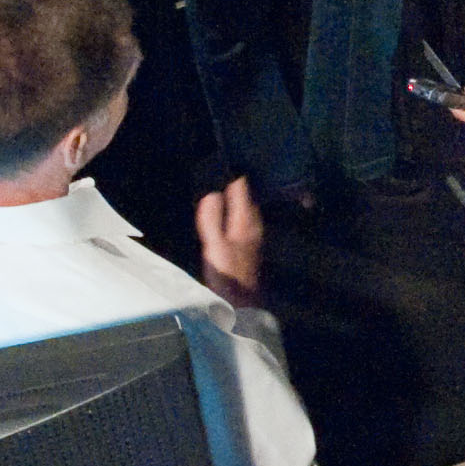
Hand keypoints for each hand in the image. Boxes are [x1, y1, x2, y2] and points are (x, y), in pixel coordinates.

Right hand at [196, 175, 263, 305]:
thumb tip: (211, 192)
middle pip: (244, 193)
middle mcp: (253, 223)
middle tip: (212, 164)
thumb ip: (212, 219)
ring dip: (231, 194)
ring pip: (242, 204)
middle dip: (230, 179)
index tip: (216, 160)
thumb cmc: (227, 276)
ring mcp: (252, 232)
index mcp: (246, 220)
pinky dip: (231, 208)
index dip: (229, 172)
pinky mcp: (247, 242)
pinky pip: (239, 215)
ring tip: (214, 180)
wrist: (241, 305)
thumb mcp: (215, 246)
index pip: (241, 186)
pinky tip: (220, 208)